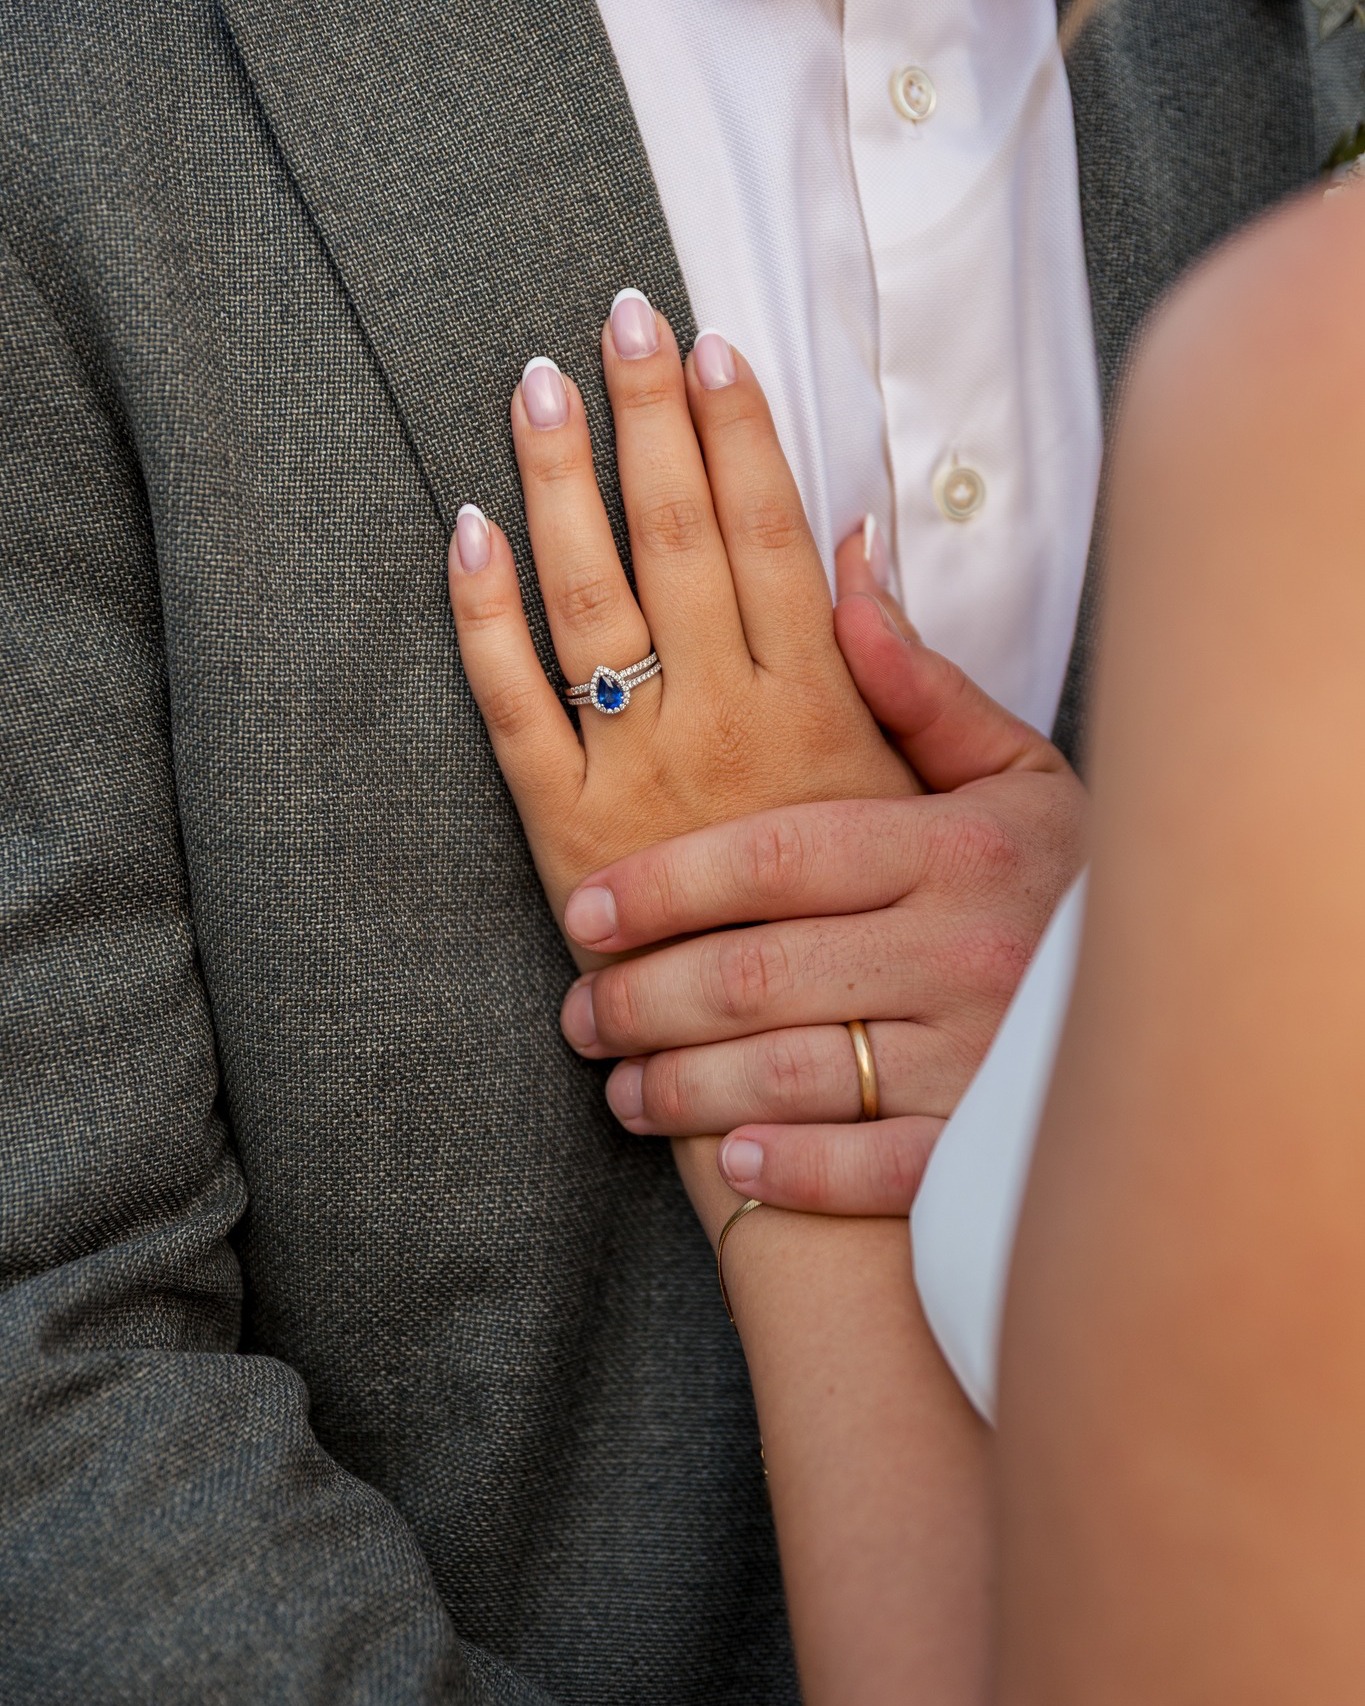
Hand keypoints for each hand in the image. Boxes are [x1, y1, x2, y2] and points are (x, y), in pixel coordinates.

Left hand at [446, 293, 912, 960]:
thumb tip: (863, 550)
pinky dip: (482, 621)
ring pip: (589, 598)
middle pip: (679, 539)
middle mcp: (729, 724)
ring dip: (559, 480)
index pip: (775, 537)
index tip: (711, 348)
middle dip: (647, 417)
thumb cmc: (899, 937)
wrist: (822, 1076)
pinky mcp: (570, 834)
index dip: (741, 435)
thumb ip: (911, 675)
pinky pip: (513, 711)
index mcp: (825, 707)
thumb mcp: (964, 801)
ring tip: (538, 387)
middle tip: (618, 317)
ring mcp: (641, 776)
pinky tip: (467, 535)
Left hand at [557, 574, 1086, 1213]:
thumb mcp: (1013, 774)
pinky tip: (727, 1161)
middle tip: (582, 1012)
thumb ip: (919, 690)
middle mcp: (957, 952)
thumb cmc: (1069, 877)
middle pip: (752, 974)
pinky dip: (785, 1171)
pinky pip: (865, 1170)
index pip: (773, 858)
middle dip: (641, 999)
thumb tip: (842, 577)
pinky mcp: (981, 1145)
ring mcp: (971, 1058)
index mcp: (952, 849)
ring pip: (785, 1078)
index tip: (587, 908)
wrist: (1187, 1000)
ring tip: (621, 1088)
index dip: (664, 883)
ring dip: (680, 1089)